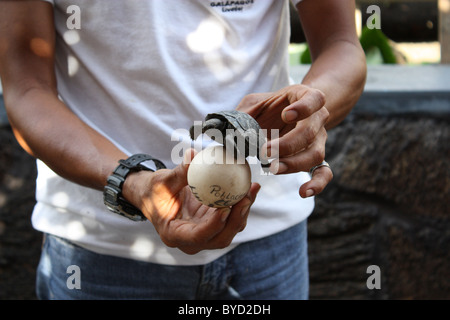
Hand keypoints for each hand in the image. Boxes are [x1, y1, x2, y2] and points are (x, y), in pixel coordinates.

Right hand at [123, 150, 260, 254]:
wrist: (154, 195)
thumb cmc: (153, 191)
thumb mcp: (161, 182)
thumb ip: (178, 172)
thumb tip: (193, 155)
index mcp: (175, 235)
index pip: (198, 236)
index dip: (214, 225)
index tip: (225, 208)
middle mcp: (192, 240)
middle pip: (220, 238)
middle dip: (236, 220)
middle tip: (245, 197)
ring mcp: (205, 234)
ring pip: (229, 229)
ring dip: (243, 211)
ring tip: (252, 188)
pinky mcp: (214, 224)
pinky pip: (231, 218)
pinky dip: (242, 204)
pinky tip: (250, 187)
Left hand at [237, 84, 332, 196]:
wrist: (290, 112)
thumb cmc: (270, 107)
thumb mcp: (255, 103)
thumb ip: (242, 114)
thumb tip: (219, 131)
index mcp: (305, 97)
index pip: (315, 99)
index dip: (303, 108)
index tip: (286, 115)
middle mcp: (317, 119)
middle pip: (311, 132)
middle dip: (288, 144)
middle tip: (265, 152)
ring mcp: (319, 139)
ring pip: (315, 154)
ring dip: (294, 164)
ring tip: (273, 169)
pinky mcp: (316, 157)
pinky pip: (324, 173)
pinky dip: (317, 184)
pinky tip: (303, 192)